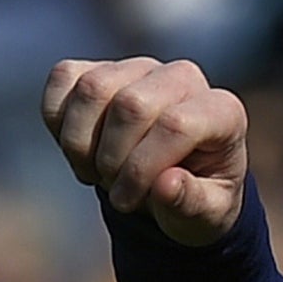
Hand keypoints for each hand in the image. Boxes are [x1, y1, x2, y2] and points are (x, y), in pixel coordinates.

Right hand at [40, 57, 249, 245]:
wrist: (174, 183)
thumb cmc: (197, 197)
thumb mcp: (207, 215)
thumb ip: (192, 203)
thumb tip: (166, 184)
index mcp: (223, 112)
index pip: (175, 125)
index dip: (141, 168)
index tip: (128, 200)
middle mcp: (185, 78)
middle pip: (130, 105)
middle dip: (111, 159)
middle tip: (115, 189)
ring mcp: (142, 67)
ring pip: (93, 88)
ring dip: (80, 143)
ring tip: (97, 173)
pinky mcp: (102, 66)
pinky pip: (64, 79)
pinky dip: (59, 122)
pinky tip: (81, 150)